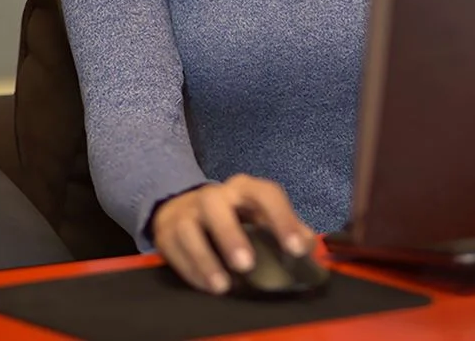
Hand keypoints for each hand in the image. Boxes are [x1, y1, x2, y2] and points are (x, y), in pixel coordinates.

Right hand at [150, 174, 315, 293]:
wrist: (185, 208)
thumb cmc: (235, 215)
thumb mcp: (261, 216)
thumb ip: (288, 228)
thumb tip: (308, 245)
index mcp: (245, 188)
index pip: (266, 194)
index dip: (282, 219)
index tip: (295, 248)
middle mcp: (214, 195)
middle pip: (216, 205)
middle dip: (231, 235)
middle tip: (247, 266)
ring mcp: (186, 211)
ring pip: (190, 228)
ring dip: (205, 258)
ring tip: (223, 286)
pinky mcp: (166, 231)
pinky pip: (174, 249)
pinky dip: (191, 270)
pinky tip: (208, 286)